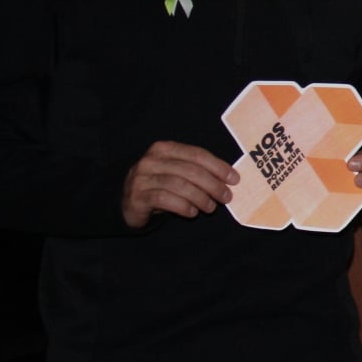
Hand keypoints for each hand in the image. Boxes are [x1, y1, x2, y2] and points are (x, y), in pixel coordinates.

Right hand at [122, 140, 236, 229]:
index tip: (234, 179)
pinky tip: (192, 213)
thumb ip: (198, 171)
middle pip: (190, 170)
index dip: (218, 167)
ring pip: (179, 185)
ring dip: (200, 198)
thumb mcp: (177, 172)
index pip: (197, 154)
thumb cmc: (160, 185)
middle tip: (226, 197)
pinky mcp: (137, 196)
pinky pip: (165, 199)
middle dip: (213, 185)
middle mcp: (151, 160)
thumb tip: (229, 178)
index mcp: (164, 148)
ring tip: (210, 207)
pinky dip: (183, 206)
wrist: (127, 200)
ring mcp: (142, 178)